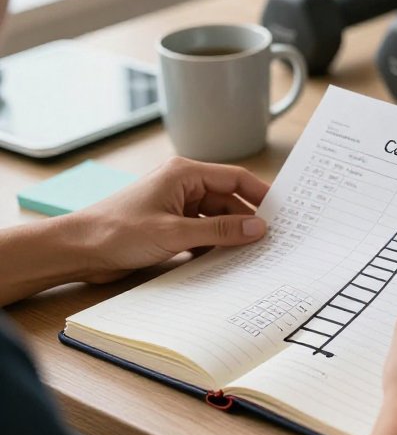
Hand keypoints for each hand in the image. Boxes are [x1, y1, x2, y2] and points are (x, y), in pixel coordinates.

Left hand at [68, 157, 269, 282]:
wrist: (76, 250)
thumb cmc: (116, 231)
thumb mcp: (174, 232)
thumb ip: (219, 230)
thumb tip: (258, 228)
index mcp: (184, 174)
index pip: (235, 179)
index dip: (260, 195)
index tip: (282, 213)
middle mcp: (182, 186)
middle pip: (228, 201)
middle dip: (246, 221)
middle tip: (269, 242)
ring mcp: (176, 207)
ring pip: (216, 219)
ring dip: (229, 236)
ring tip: (250, 254)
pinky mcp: (169, 227)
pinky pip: (202, 233)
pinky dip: (213, 245)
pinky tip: (225, 260)